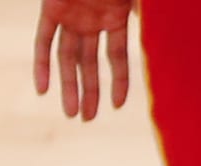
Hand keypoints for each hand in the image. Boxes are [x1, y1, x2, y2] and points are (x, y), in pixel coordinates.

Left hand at [32, 0, 134, 120]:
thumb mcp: (136, 0)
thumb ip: (144, 20)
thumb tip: (158, 45)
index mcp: (114, 15)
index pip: (117, 55)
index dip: (118, 80)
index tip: (117, 105)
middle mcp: (91, 18)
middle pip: (87, 61)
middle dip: (88, 91)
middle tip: (87, 118)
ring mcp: (70, 15)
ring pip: (66, 57)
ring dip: (68, 86)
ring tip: (71, 114)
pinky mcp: (50, 8)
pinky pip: (42, 40)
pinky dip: (41, 65)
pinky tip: (42, 91)